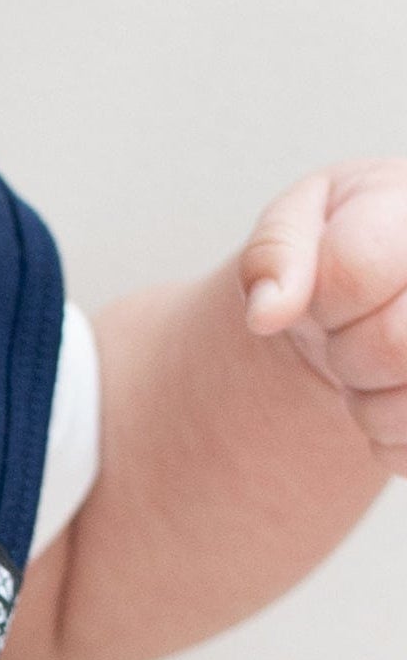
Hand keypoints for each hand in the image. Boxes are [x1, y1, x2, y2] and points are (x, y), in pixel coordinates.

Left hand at [239, 162, 406, 475]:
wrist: (399, 287)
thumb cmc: (350, 243)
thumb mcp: (301, 221)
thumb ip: (275, 252)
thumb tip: (265, 314)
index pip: (355, 272)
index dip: (323, 297)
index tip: (331, 292)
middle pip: (393, 346)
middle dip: (346, 352)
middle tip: (350, 335)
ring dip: (368, 403)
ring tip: (371, 367)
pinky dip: (389, 438)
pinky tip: (394, 396)